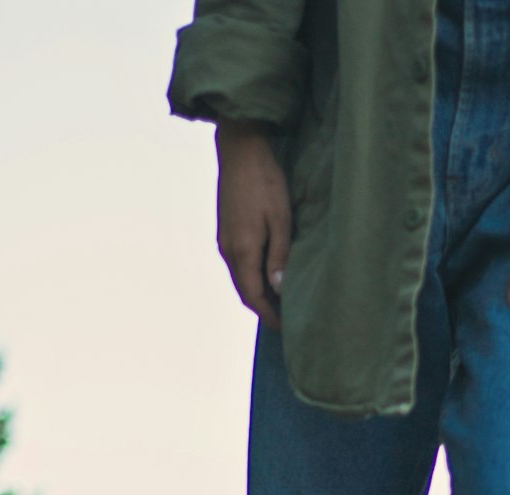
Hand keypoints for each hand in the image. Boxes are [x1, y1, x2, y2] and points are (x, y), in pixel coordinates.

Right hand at [215, 121, 290, 327]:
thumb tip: (278, 290)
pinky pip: (238, 265)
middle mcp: (227, 250)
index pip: (254, 296)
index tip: (286, 329)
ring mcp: (223, 240)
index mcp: (242, 250)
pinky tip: (268, 276)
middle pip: (244, 292)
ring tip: (279, 302)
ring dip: (257, 294)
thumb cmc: (265, 181)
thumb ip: (279, 256)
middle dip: (263, 309)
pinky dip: (252, 278)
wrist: (239, 149)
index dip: (269, 316)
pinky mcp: (225, 231)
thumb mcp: (280, 219)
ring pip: (240, 279)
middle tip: (286, 321)